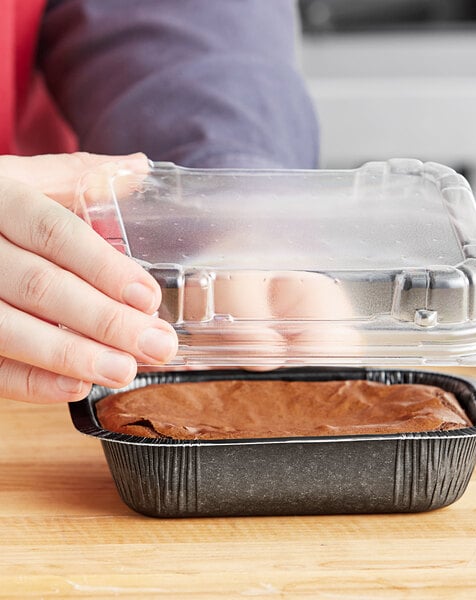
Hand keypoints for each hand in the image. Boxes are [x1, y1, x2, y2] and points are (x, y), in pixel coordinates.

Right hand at [0, 152, 177, 403]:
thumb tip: (142, 168)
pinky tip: (75, 387)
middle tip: (157, 345)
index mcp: (0, 199)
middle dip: (105, 320)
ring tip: (124, 371)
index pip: (55, 233)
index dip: (104, 267)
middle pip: (41, 286)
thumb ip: (79, 176)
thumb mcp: (22, 178)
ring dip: (72, 356)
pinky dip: (29, 382)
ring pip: (9, 329)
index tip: (148, 298)